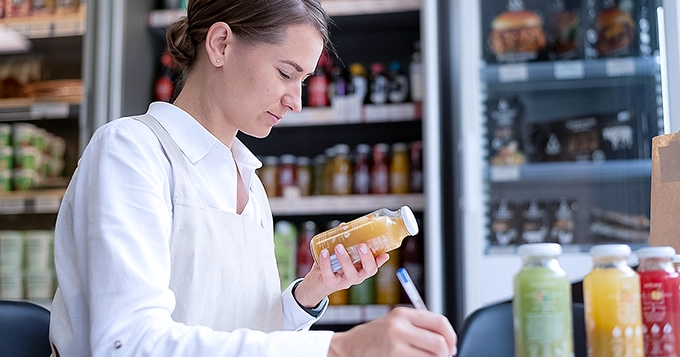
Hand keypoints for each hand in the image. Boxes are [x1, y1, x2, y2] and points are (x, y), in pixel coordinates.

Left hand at [293, 243, 388, 307]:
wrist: (316, 282)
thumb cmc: (332, 266)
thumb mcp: (342, 255)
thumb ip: (346, 242)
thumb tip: (345, 225)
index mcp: (361, 269)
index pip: (374, 265)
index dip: (380, 261)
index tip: (385, 254)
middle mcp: (356, 276)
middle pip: (368, 270)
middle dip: (366, 258)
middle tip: (362, 245)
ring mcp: (344, 281)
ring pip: (350, 273)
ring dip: (345, 259)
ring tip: (339, 246)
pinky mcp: (330, 282)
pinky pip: (329, 273)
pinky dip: (326, 263)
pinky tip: (324, 252)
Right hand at [328, 307, 457, 356]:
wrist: (349, 347)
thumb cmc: (375, 336)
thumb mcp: (396, 322)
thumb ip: (419, 326)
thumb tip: (447, 341)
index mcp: (403, 314)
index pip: (440, 322)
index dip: (451, 336)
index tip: (452, 346)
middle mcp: (399, 328)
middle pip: (439, 344)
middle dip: (445, 354)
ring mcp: (395, 346)